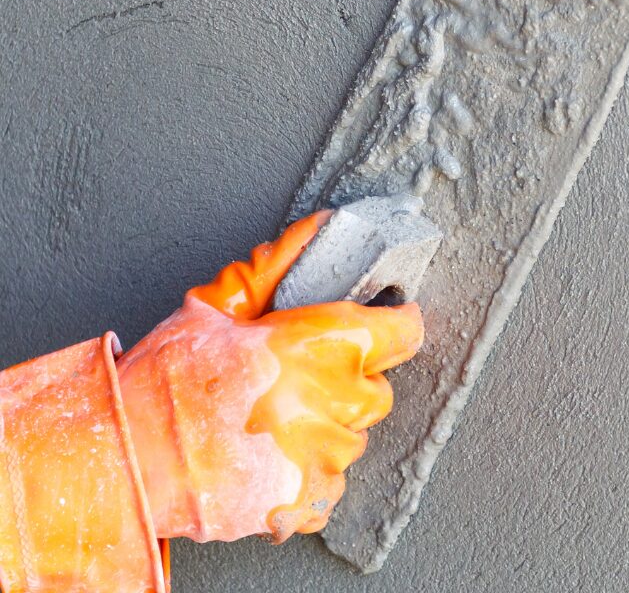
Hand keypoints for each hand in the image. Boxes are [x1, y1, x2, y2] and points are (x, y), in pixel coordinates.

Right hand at [115, 212, 423, 542]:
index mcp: (320, 345)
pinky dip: (305, 475)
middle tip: (294, 382)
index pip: (403, 331)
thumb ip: (275, 269)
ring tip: (267, 424)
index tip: (381, 325)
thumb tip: (318, 230)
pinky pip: (330, 484)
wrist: (123, 460)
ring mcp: (323, 456)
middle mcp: (332, 401)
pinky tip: (264, 460)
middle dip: (346, 383)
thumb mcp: (214, 307)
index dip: (392, 324)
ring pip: (353, 438)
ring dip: (324, 430)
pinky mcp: (307, 501)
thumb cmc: (161, 381)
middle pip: (377, 390)